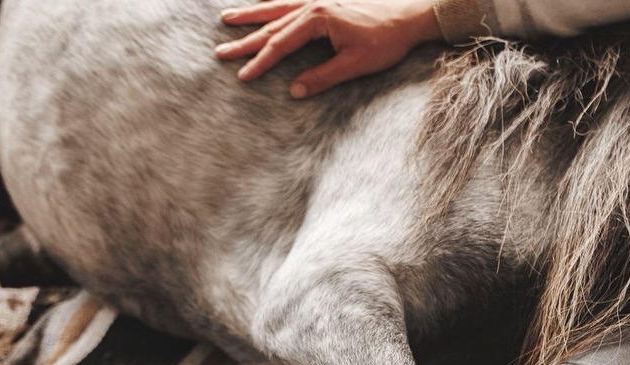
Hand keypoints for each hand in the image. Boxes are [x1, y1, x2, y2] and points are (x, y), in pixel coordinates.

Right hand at [216, 0, 442, 98]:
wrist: (410, 16)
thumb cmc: (386, 40)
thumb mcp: (355, 64)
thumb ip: (323, 77)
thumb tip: (294, 91)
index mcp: (317, 19)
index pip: (280, 44)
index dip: (260, 62)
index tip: (242, 75)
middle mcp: (313, 4)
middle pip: (272, 25)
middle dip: (245, 39)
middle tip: (220, 52)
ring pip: (276, 7)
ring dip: (252, 15)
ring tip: (227, 18)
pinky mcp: (326, 0)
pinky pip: (290, 0)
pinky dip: (273, 2)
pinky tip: (262, 4)